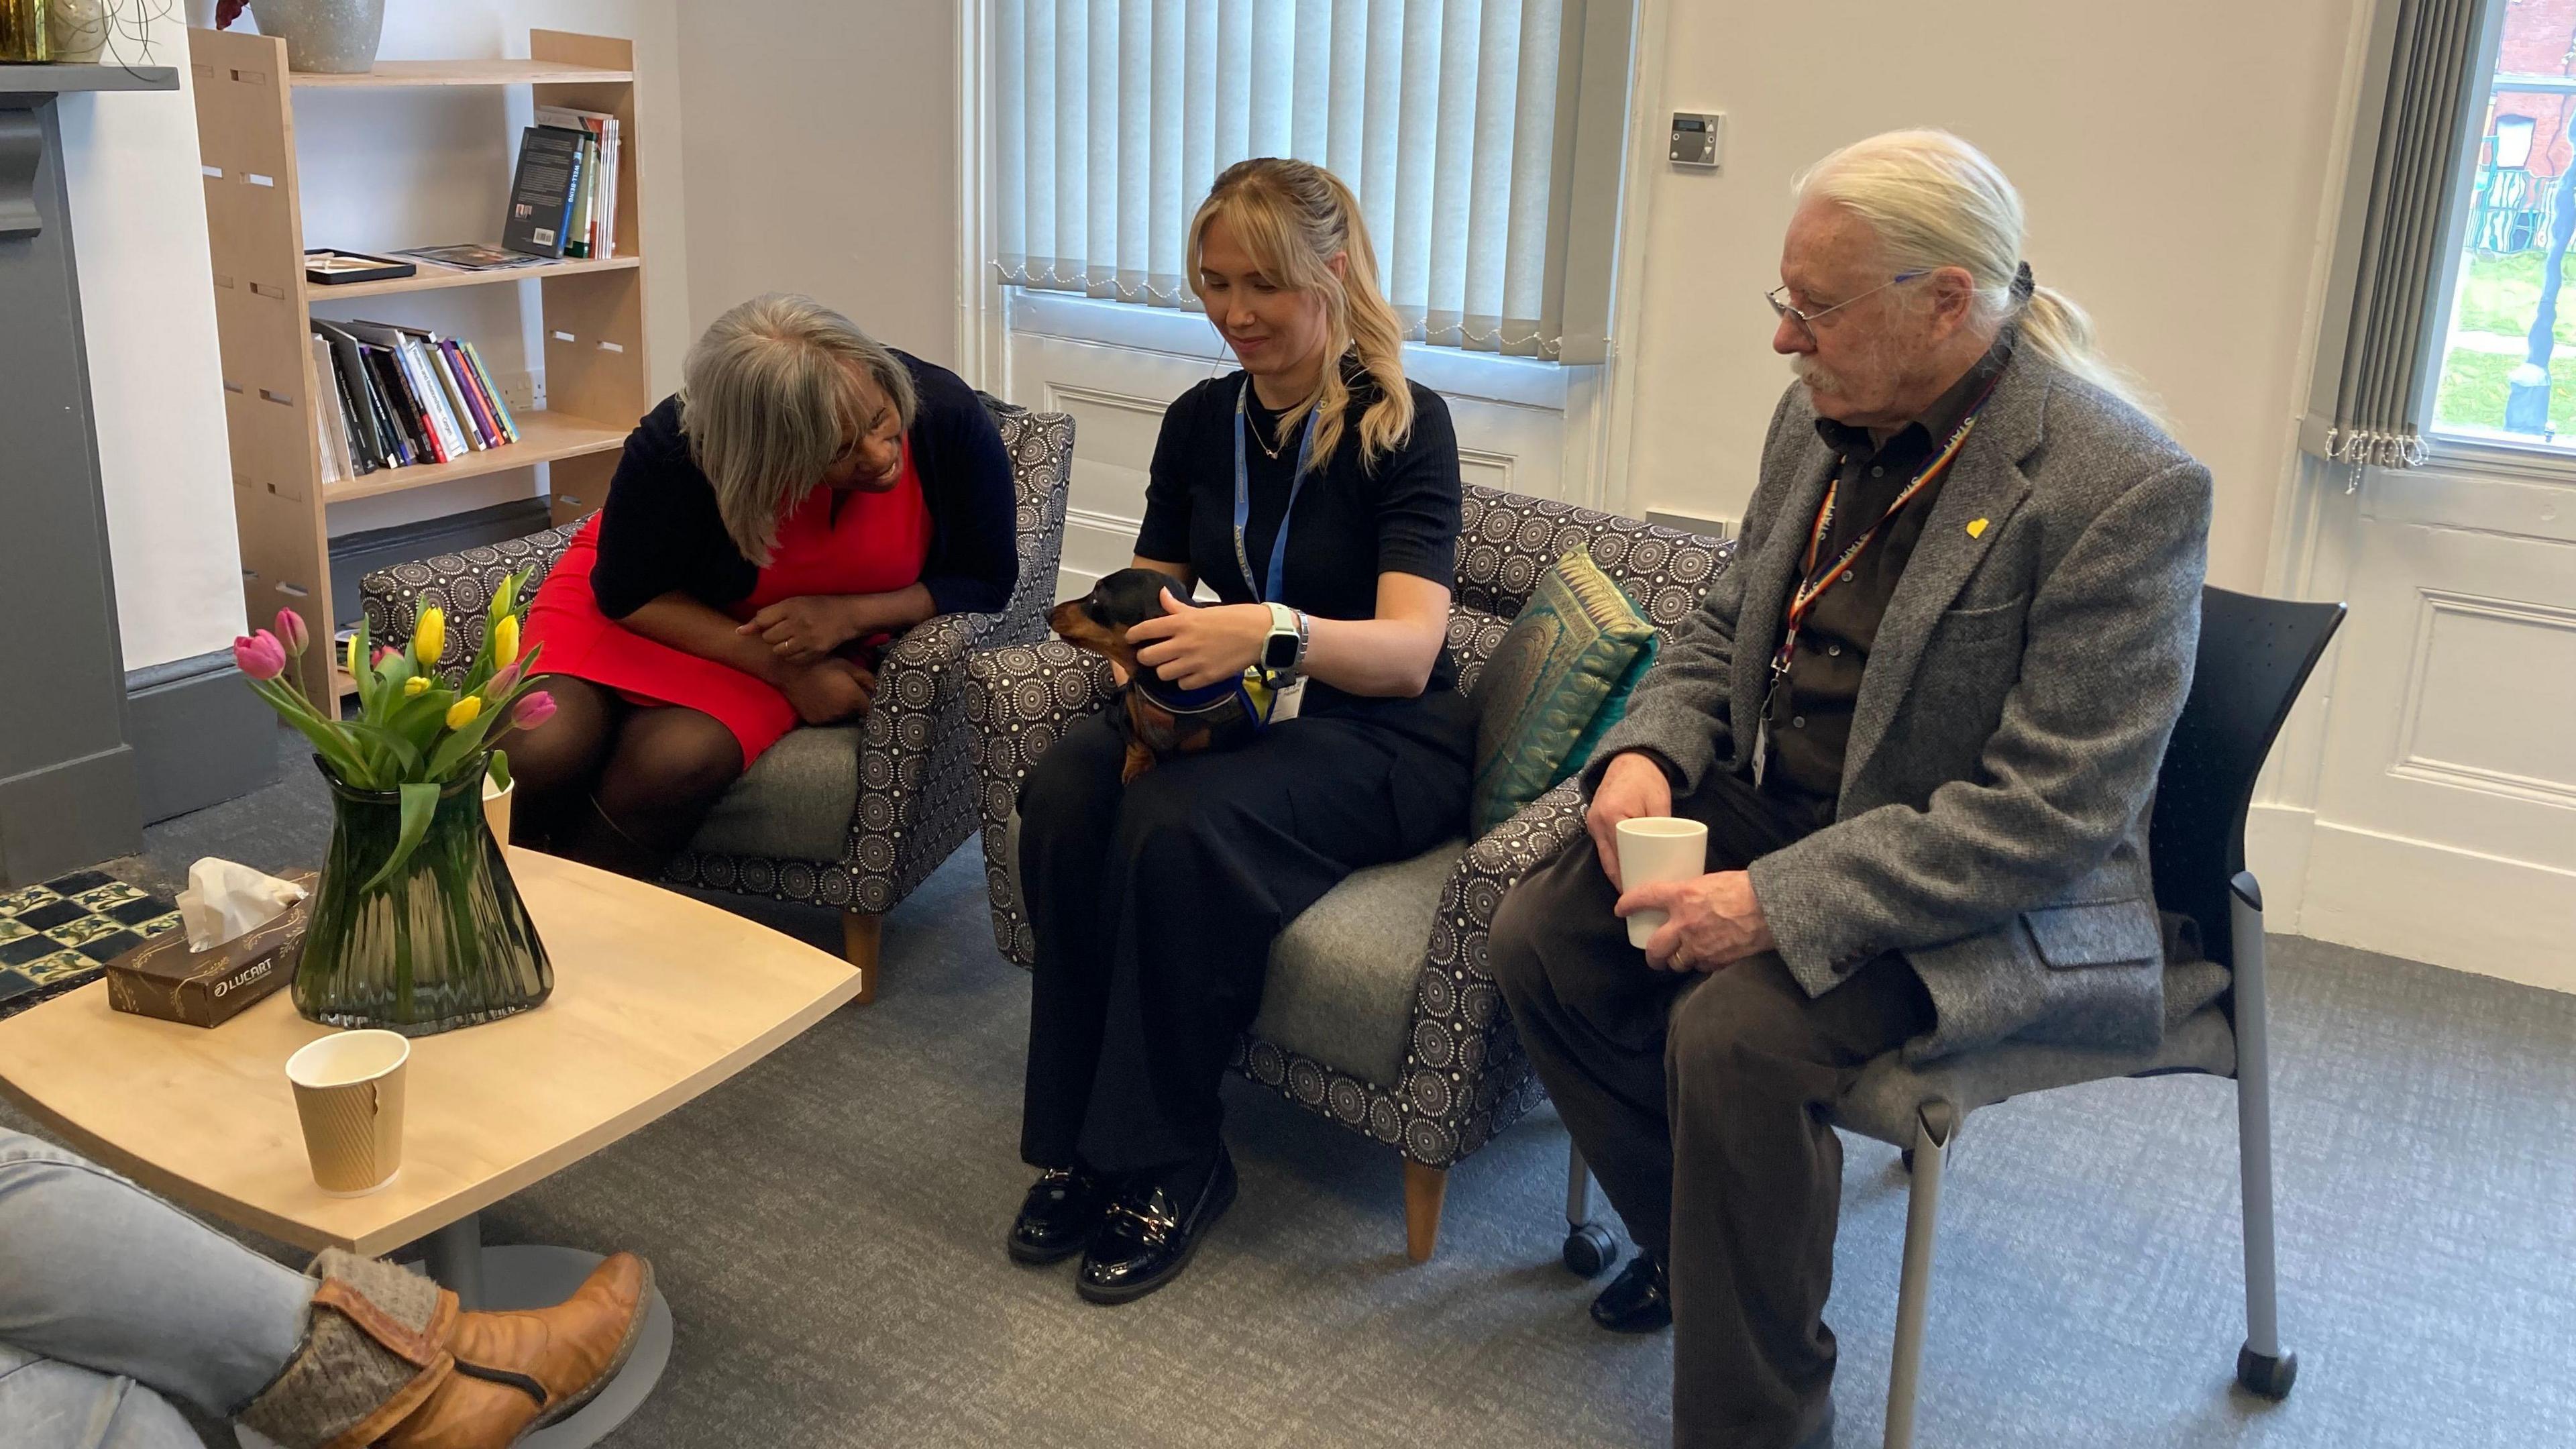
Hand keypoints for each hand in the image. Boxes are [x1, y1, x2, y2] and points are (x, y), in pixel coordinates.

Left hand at [739, 597, 863, 665]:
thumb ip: (766, 615)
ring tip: (792, 639)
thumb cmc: (816, 607)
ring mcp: (807, 639)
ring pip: (778, 651)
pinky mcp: (815, 653)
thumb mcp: (792, 603)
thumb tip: (739, 632)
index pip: (762, 620)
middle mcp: (799, 623)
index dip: (763, 624)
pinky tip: (800, 647)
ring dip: (781, 647)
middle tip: (785, 631)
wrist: (846, 616)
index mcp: (792, 606)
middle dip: (772, 636)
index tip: (771, 623)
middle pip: (768, 637)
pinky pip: (792, 660)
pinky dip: (792, 656)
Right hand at [780, 657, 875, 723]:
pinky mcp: (815, 721)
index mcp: (853, 699)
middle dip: (858, 704)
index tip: (872, 697)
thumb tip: (882, 690)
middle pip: (857, 714)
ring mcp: (827, 719)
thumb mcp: (848, 667)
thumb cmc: (822, 664)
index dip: (874, 702)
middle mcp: (842, 713)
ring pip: (843, 717)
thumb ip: (868, 680)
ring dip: (844, 709)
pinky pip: (829, 719)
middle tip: (850, 689)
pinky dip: (830, 712)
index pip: (872, 709)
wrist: (790, 671)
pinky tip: (824, 699)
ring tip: (835, 693)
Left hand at [1127, 591, 1266, 689]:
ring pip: (1162, 673)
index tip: (1130, 638)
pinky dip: (1184, 681)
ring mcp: (1194, 662)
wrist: (1261, 634)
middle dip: (1145, 656)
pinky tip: (1190, 674)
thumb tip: (1162, 594)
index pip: (1146, 629)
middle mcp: (1183, 643)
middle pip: (1147, 656)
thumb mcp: (1203, 609)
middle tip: (1151, 654)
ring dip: (1164, 670)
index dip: (1133, 635)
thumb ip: (1178, 607)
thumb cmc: (1235, 618)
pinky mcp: (1206, 677)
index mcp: (1182, 622)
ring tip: (1172, 665)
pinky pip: (1182, 684)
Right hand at [1586, 751, 1673, 890]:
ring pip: (1603, 855)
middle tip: (1636, 897)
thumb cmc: (1647, 780)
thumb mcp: (1659, 802)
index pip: (1619, 855)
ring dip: (1615, 872)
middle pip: (1608, 860)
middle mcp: (1597, 821)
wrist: (1631, 759)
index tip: (1638, 892)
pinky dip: (1612, 859)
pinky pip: (1602, 846)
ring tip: (1630, 889)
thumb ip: (1661, 827)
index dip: (1627, 876)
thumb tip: (1668, 855)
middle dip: (1620, 880)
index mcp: (1612, 816)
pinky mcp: (1594, 821)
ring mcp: (1592, 821)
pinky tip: (1622, 872)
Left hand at [1618, 870, 1774, 972]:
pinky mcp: (1715, 962)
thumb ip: (1694, 892)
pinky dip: (1701, 964)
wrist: (1773, 909)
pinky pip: (1701, 967)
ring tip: (1680, 959)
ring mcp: (1699, 947)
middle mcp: (1684, 925)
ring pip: (1676, 963)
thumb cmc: (1748, 888)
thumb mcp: (1712, 880)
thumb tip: (1686, 898)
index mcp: (1682, 896)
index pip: (1644, 898)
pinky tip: (1706, 958)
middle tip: (1653, 955)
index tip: (1621, 909)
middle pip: (1654, 948)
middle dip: (1652, 955)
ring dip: (1676, 962)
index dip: (1628, 904)